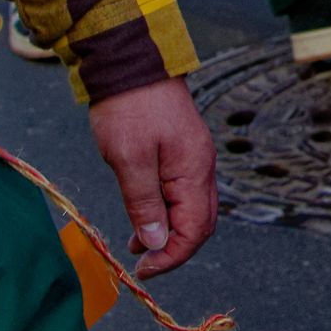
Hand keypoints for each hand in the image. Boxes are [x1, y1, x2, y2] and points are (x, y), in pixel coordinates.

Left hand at [87, 78, 215, 277]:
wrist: (133, 61)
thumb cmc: (129, 108)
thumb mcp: (129, 159)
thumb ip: (144, 203)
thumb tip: (156, 242)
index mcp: (193, 170)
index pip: (194, 229)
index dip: (171, 256)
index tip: (143, 269)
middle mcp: (202, 166)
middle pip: (201, 223)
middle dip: (174, 248)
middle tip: (142, 262)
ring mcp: (195, 157)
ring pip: (193, 208)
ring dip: (170, 232)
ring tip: (137, 244)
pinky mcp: (183, 150)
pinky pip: (184, 192)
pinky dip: (167, 212)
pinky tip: (144, 215)